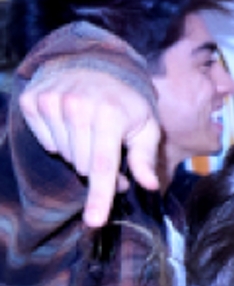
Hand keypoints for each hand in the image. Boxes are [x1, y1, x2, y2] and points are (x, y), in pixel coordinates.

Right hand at [19, 67, 161, 226]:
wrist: (93, 64)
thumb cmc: (126, 103)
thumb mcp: (146, 126)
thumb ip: (146, 157)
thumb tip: (149, 185)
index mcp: (109, 115)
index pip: (103, 166)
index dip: (99, 197)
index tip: (94, 222)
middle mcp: (76, 106)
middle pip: (83, 166)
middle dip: (99, 168)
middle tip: (110, 149)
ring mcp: (51, 102)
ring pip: (65, 156)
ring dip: (80, 153)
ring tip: (91, 132)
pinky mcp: (32, 101)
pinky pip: (47, 142)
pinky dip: (60, 140)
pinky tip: (71, 123)